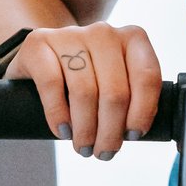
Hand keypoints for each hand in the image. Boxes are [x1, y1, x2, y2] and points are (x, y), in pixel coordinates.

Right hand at [4, 23, 162, 156]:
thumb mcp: (116, 80)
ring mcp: (70, 35)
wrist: (41, 59)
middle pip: (115, 91)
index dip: (142, 112)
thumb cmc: (87, 77)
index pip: (147, 77)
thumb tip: (135, 132)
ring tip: (84, 147)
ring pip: (85, 92)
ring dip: (86, 130)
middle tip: (104, 152)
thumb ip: (133, 97)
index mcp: (133, 38)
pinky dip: (58, 115)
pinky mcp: (38, 44)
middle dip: (110, 131)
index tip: (133, 135)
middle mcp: (103, 33)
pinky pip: (52, 86)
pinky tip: (63, 131)